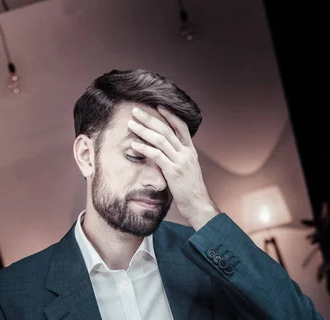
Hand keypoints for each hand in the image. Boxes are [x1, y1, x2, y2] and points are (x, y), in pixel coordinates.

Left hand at [128, 106, 219, 225]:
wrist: (198, 204)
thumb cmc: (190, 190)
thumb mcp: (187, 170)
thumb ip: (177, 159)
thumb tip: (165, 153)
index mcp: (190, 151)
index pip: (181, 126)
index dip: (170, 115)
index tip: (158, 106)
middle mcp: (186, 153)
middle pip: (167, 129)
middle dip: (150, 118)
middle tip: (136, 111)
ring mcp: (180, 161)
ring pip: (160, 140)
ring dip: (144, 130)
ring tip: (131, 124)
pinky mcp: (173, 171)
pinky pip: (157, 155)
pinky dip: (144, 148)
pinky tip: (134, 144)